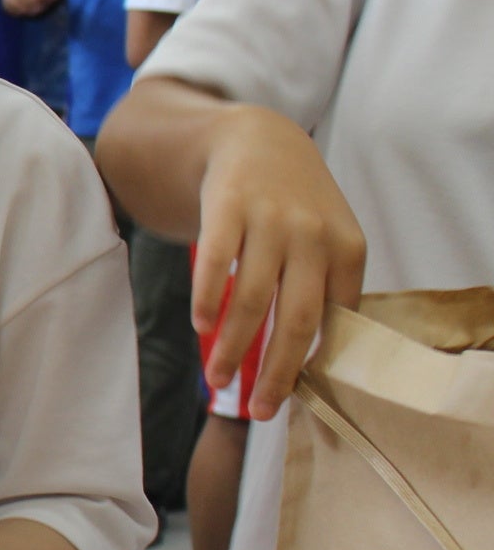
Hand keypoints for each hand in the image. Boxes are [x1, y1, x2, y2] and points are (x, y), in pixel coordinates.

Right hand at [193, 106, 364, 418]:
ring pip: (253, 298)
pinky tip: (201, 327)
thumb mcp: (328, 239)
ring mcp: (270, 219)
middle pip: (297, 319)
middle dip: (276, 372)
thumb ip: (325, 290)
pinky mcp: (227, 205)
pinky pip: (217, 262)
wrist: (258, 139)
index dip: (314, 365)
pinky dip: (208, 298)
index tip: (293, 401)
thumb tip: (312, 364)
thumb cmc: (294, 206)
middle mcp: (314, 234)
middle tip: (258, 411)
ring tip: (220, 379)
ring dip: (234, 347)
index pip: (335, 321)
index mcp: (348, 249)